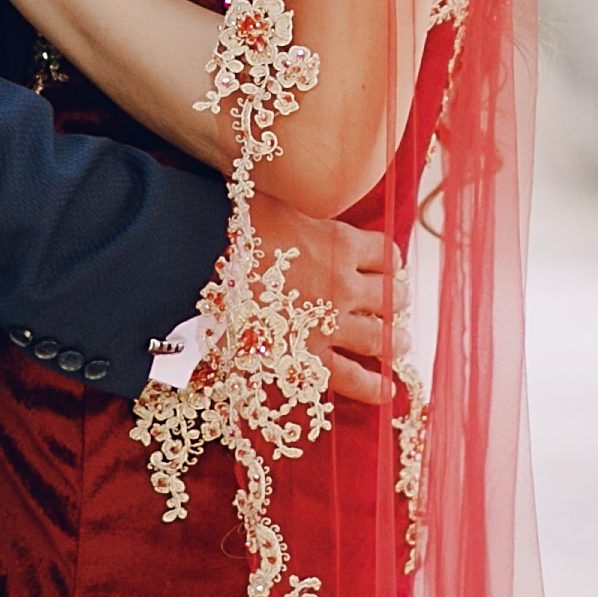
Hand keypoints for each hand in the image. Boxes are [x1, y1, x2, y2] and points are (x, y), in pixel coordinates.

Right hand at [250, 202, 402, 410]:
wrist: (199, 266)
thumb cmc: (231, 229)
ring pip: (379, 337)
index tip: (389, 265)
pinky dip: (373, 386)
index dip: (390, 260)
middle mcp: (343, 285)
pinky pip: (352, 378)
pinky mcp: (309, 357)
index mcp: (339, 243)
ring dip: (393, 341)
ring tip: (399, 344)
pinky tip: (387, 390)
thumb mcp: (275, 206)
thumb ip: (298, 214)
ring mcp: (329, 324)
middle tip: (397, 304)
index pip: (385, 253)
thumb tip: (292, 206)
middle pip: (390, 296)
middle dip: (397, 301)